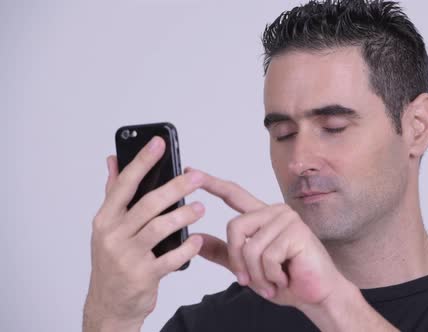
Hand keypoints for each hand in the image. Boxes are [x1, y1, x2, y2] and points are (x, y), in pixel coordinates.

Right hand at [84, 137, 205, 330]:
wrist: (110, 304)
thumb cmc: (113, 262)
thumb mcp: (107, 227)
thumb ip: (113, 193)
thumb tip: (113, 159)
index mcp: (105, 219)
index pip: (124, 184)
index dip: (142, 161)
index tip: (159, 143)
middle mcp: (113, 235)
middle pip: (147, 204)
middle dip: (175, 188)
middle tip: (197, 178)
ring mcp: (127, 257)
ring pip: (160, 228)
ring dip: (184, 216)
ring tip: (201, 208)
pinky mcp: (143, 276)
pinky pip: (171, 258)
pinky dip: (187, 248)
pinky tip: (197, 240)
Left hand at [188, 167, 349, 310]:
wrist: (316, 295)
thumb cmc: (287, 279)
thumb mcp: (248, 267)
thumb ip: (224, 252)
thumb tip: (197, 238)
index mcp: (262, 217)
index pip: (234, 194)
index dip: (212, 183)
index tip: (191, 172)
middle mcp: (275, 212)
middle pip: (235, 227)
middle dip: (238, 260)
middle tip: (249, 280)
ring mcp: (287, 219)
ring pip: (250, 247)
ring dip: (257, 274)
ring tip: (272, 281)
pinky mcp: (296, 232)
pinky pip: (267, 256)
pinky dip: (271, 275)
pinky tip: (284, 277)